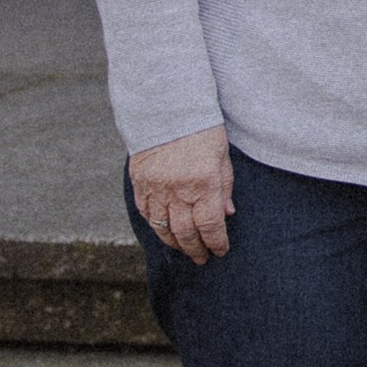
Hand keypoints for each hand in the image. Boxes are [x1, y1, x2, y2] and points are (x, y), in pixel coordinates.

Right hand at [130, 123, 234, 261]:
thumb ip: (224, 188)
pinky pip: (146, 214)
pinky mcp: (140, 183)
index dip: (216, 243)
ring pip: (163, 228)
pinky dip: (156, 226)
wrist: (167, 108)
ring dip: (175, 243)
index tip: (220, 251)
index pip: (210, 226)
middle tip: (203, 258)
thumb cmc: (201, 130)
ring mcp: (156, 188)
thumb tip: (227, 215)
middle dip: (196, 249)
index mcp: (203, 183)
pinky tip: (165, 232)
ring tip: (185, 249)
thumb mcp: (222, 156)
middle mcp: (178, 190)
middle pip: (186, 233)